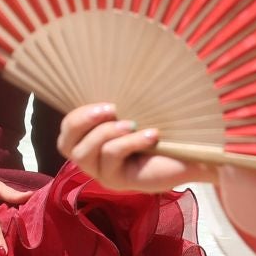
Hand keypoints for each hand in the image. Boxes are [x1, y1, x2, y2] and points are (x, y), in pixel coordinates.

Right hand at [58, 103, 213, 194]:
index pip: (67, 129)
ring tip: (132, 123)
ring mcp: (102, 172)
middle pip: (66, 145)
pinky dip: (130, 142)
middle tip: (111, 108)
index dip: (78, 115)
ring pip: (85, 153)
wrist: (190, 157)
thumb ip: (120, 102)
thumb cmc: (161, 131)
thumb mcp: (137, 113)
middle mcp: (91, 159)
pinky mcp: (117, 182)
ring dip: (106, 132)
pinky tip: (151, 135)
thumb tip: (112, 73)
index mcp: (91, 140)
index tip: (107, 102)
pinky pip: (112, 157)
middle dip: (83, 122)